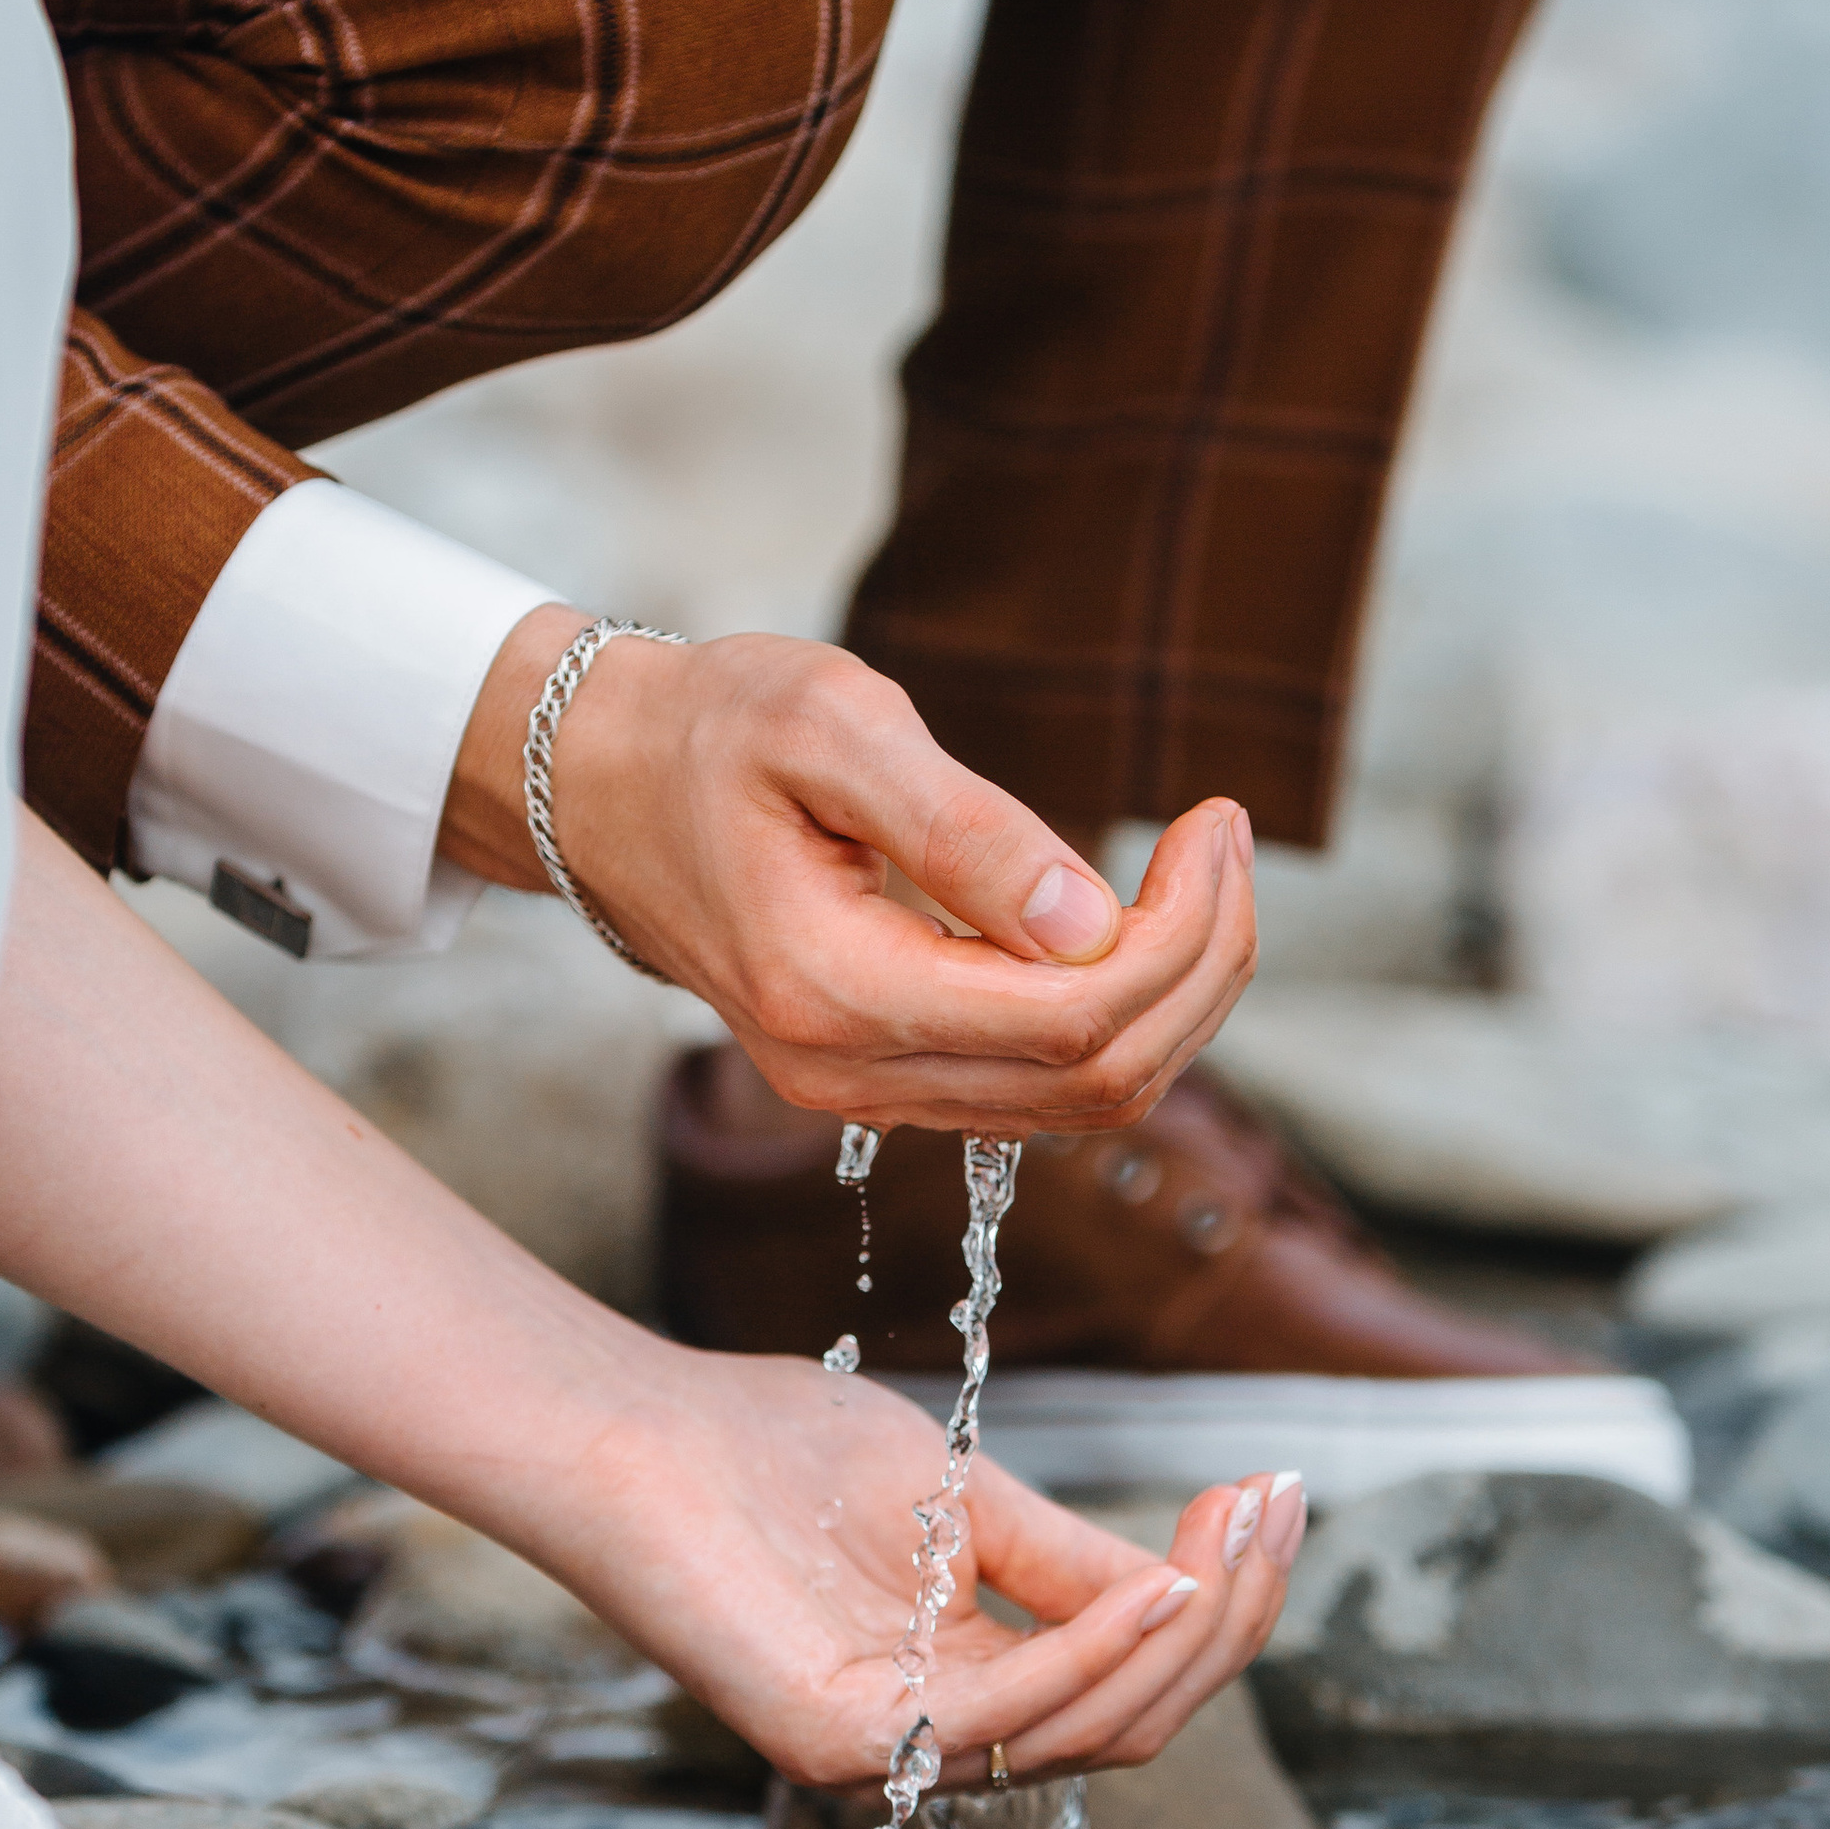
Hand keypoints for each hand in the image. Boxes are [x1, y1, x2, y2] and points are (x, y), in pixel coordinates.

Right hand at [441, 609, 1256, 1134]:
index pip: (1076, 1021)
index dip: (1182, 934)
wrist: (603, 787)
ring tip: (1202, 869)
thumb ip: (961, 829)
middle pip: (1102, 1082)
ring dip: (1176, 995)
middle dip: (1203, 964)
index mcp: (835, 993)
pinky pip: (1043, 1085)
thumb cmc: (711, 730)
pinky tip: (1134, 918)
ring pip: (1087, 1101)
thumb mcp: (832, 727)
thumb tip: (1087, 920)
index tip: (1215, 820)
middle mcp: (850, 1076)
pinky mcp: (884, 1078)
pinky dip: (1121, 1014)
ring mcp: (865, 1093)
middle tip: (1226, 837)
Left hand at [546, 1344, 1304, 1788]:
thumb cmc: (778, 1452)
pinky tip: (1157, 1586)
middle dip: (1228, 1619)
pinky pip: (1006, 1715)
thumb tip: (1197, 1586)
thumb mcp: (966, 1503)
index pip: (1132, 1683)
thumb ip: (1071, 1562)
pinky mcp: (841, 1740)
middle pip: (1134, 1720)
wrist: (642, 1434)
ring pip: (1089, 1730)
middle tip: (1271, 1507)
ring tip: (1228, 1533)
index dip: (1220, 1598)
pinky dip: (1098, 1651)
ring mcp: (890, 1752)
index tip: (1276, 1490)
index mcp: (968, 1689)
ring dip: (1184, 1632)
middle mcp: (937, 1740)